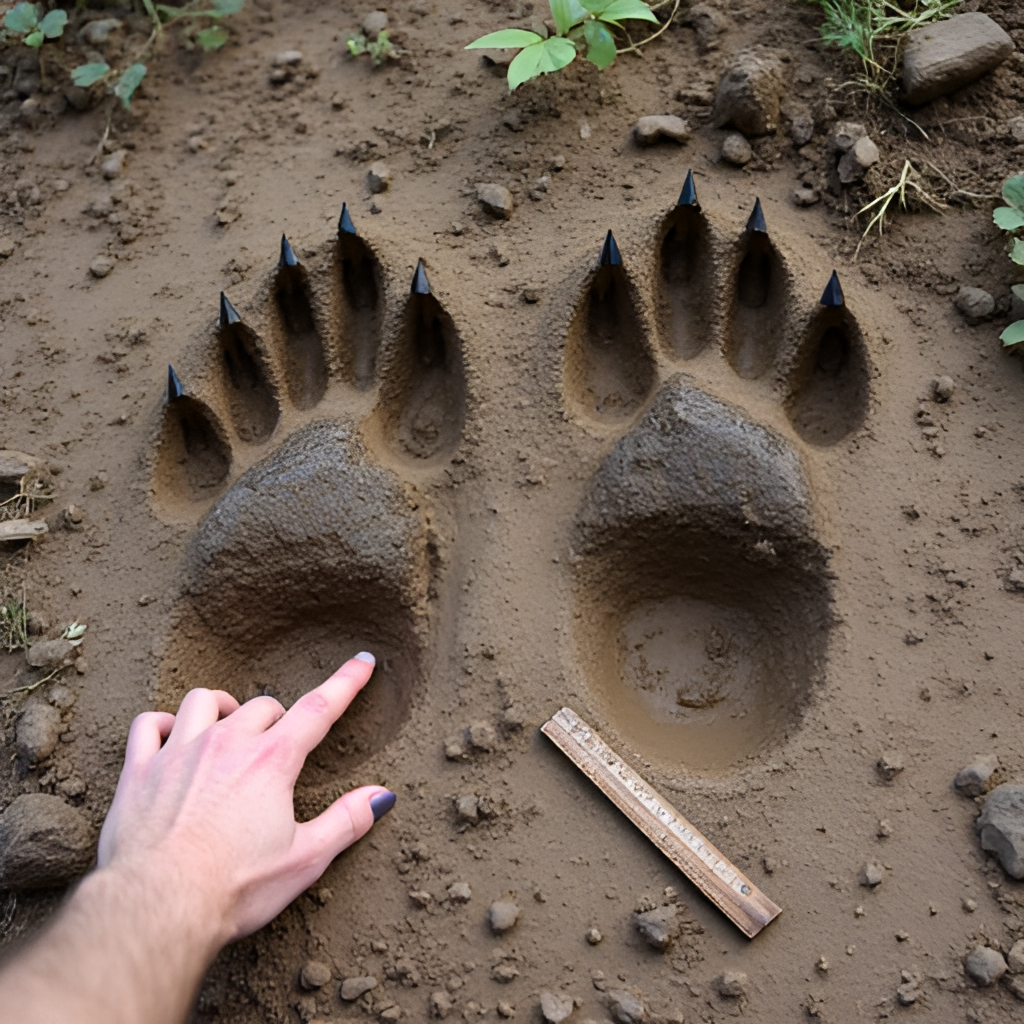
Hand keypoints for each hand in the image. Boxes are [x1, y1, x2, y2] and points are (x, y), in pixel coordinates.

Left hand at [96, 652, 394, 942]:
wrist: (157, 907)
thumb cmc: (234, 888)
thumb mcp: (306, 859)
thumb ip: (347, 821)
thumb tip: (381, 796)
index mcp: (272, 762)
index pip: (319, 708)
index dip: (345, 682)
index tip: (362, 662)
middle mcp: (227, 744)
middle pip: (261, 706)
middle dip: (277, 719)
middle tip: (279, 747)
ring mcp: (180, 752)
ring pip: (204, 701)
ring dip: (223, 709)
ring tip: (230, 728)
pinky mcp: (139, 771)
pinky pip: (149, 724)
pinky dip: (164, 724)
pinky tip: (172, 737)